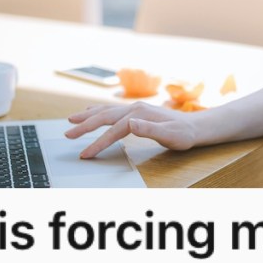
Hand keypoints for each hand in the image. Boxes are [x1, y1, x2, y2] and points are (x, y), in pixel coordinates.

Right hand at [65, 102, 198, 157]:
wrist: (194, 126)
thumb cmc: (183, 134)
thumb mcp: (170, 135)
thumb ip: (149, 129)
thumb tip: (130, 123)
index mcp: (139, 114)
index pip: (114, 130)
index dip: (98, 142)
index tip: (86, 154)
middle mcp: (134, 108)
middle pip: (104, 116)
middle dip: (84, 126)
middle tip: (68, 135)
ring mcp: (134, 108)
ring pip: (105, 111)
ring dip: (87, 116)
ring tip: (71, 120)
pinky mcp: (135, 111)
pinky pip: (111, 110)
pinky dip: (97, 111)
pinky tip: (90, 112)